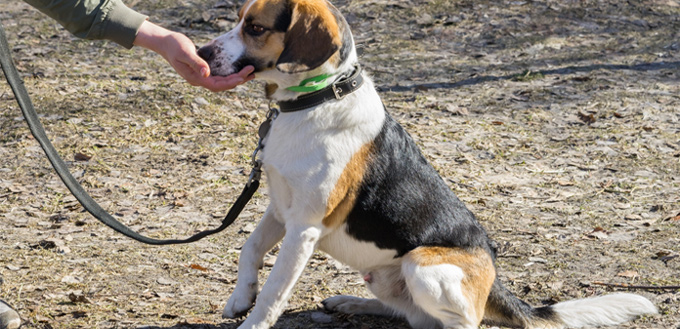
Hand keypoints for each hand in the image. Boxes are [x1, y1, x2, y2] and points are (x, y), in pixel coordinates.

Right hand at [133, 20, 253, 91]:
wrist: (165, 42)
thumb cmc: (174, 46)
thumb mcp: (185, 52)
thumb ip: (196, 63)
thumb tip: (206, 74)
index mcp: (195, 78)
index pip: (216, 85)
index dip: (230, 83)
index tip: (242, 77)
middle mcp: (199, 80)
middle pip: (222, 85)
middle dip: (238, 80)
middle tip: (251, 73)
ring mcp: (201, 76)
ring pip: (222, 81)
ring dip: (236, 78)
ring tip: (250, 73)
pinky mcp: (203, 70)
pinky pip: (219, 75)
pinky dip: (230, 74)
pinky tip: (238, 70)